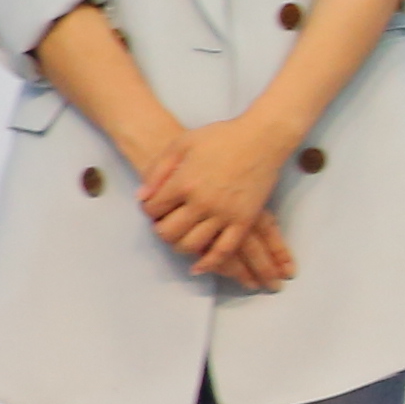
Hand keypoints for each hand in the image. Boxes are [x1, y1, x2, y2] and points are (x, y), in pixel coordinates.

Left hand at [139, 113, 299, 288]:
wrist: (263, 137)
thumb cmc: (222, 136)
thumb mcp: (182, 143)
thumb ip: (158, 170)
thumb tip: (141, 198)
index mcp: (183, 183)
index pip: (152, 210)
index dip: (149, 210)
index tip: (155, 207)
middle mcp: (201, 202)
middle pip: (168, 232)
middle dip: (162, 230)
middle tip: (166, 224)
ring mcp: (224, 214)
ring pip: (193, 245)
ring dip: (181, 246)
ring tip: (182, 238)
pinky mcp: (244, 220)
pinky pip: (224, 250)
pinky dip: (210, 263)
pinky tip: (199, 267)